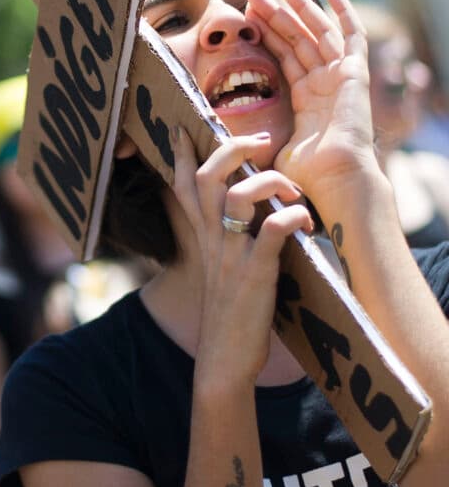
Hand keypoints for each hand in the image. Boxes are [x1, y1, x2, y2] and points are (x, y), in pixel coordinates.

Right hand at [169, 127, 312, 385]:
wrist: (223, 358)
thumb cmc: (228, 310)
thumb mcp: (218, 267)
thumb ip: (223, 236)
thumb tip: (243, 210)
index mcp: (204, 235)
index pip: (184, 185)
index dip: (181, 153)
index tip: (182, 127)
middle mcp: (212, 238)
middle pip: (208, 177)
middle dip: (232, 148)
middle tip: (261, 142)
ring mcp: (232, 254)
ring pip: (238, 196)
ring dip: (270, 181)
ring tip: (292, 188)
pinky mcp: (256, 274)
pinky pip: (273, 233)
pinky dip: (293, 217)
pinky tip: (305, 221)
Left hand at [245, 0, 374, 195]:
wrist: (332, 179)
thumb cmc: (305, 174)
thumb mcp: (274, 149)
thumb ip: (260, 139)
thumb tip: (236, 145)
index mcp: (306, 99)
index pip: (284, 56)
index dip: (267, 34)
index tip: (247, 16)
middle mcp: (323, 84)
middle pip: (297, 39)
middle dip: (276, 14)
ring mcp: (339, 77)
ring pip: (316, 32)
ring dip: (298, 7)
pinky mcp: (354, 74)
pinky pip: (352, 36)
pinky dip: (345, 11)